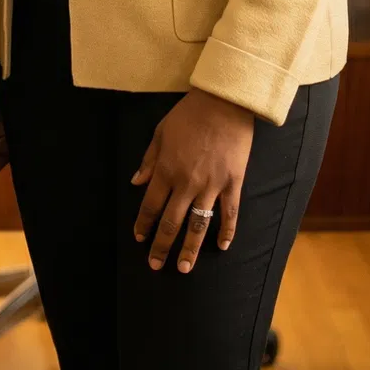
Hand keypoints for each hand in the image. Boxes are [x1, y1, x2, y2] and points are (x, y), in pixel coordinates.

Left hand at [132, 90, 253, 274]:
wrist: (224, 102)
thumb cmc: (189, 115)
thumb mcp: (161, 132)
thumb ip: (149, 160)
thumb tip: (136, 182)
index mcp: (166, 169)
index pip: (150, 205)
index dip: (143, 224)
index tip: (139, 238)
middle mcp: (186, 182)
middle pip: (171, 222)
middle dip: (162, 246)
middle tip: (155, 265)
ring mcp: (211, 185)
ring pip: (198, 224)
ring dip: (190, 248)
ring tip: (185, 268)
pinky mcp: (233, 183)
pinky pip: (230, 213)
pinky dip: (227, 231)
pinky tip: (222, 247)